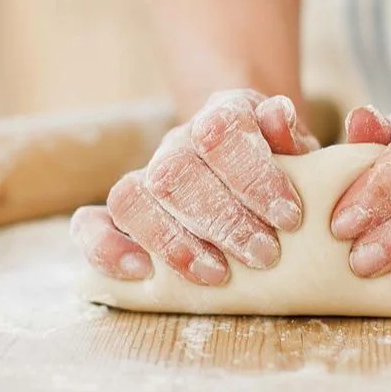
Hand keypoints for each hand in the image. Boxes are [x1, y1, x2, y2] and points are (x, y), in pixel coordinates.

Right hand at [70, 89, 318, 284]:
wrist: (254, 168)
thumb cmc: (286, 170)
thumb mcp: (302, 151)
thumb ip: (294, 137)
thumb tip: (276, 115)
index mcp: (223, 116)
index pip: (220, 130)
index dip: (252, 175)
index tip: (289, 218)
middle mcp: (178, 142)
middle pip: (174, 170)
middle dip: (222, 219)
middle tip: (265, 256)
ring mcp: (146, 177)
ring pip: (131, 196)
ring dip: (173, 241)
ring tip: (217, 276)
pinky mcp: (124, 215)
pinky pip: (88, 224)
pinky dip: (105, 248)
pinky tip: (139, 273)